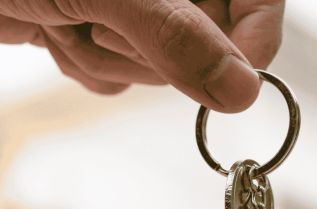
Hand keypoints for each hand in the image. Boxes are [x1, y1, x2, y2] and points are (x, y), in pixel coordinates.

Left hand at [0, 0, 283, 111]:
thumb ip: (179, 38)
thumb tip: (244, 92)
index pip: (260, 0)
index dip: (254, 42)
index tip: (232, 80)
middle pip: (213, 41)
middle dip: (153, 49)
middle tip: (102, 20)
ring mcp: (138, 6)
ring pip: (164, 66)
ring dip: (110, 56)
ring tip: (70, 18)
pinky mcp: (104, 28)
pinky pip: (122, 74)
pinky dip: (86, 63)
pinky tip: (56, 30)